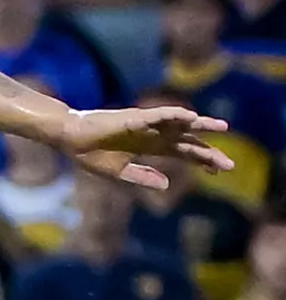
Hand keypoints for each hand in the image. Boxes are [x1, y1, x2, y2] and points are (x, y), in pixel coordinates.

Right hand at [57, 104, 235, 188]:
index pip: (183, 153)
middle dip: (208, 150)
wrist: (69, 139)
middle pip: (187, 140)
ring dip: (200, 125)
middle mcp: (153, 134)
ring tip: (222, 127)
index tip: (220, 171)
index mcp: (150, 147)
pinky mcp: (134, 117)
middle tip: (230, 163)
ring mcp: (145, 125)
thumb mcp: (119, 172)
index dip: (201, 160)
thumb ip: (142, 176)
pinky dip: (174, 114)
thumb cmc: (90, 154)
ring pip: (179, 124)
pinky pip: (159, 115)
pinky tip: (190, 117)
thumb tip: (166, 185)